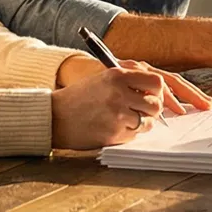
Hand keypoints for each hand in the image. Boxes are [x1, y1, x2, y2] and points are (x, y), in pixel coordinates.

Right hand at [51, 61, 168, 149]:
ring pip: (148, 122)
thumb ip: (128, 82)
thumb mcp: (102, 79)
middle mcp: (119, 94)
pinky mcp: (114, 134)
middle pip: (155, 104)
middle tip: (141, 111)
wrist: (55, 117)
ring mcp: (117, 115)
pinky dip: (130, 133)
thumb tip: (156, 91)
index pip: (156, 81)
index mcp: (117, 76)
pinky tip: (116, 127)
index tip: (150, 95)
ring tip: (127, 120)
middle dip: (151, 110)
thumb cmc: (79, 98)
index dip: (156, 91)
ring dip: (142, 123)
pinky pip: (135, 135)